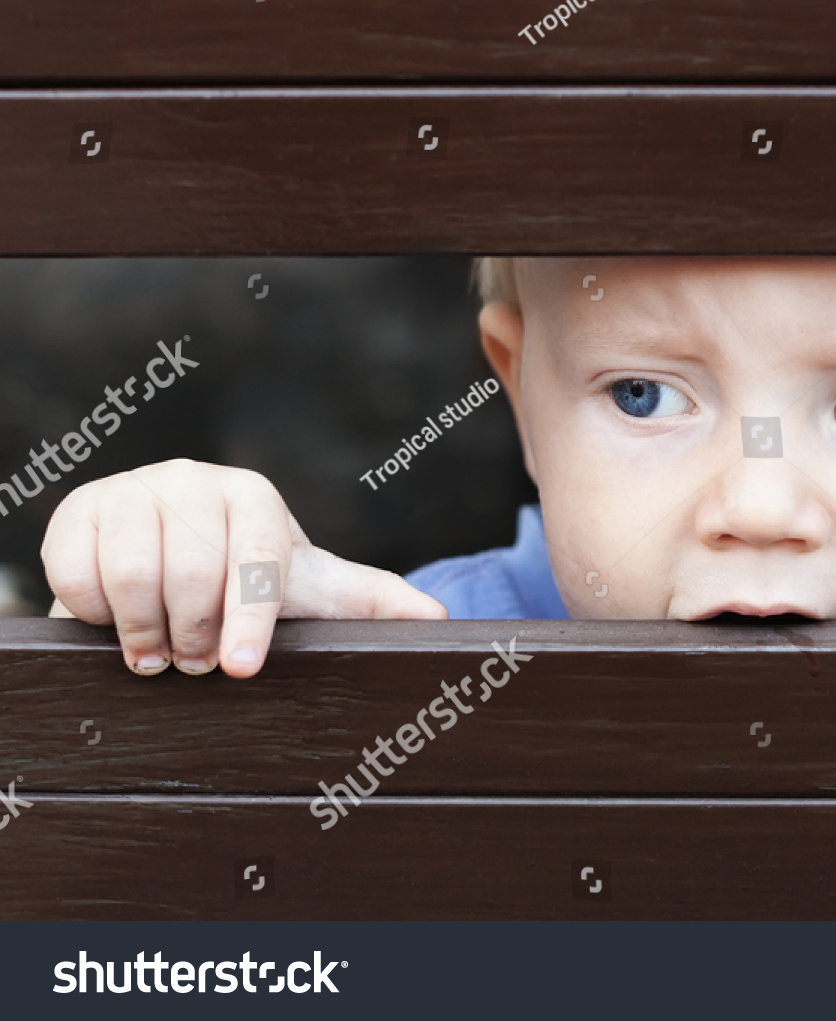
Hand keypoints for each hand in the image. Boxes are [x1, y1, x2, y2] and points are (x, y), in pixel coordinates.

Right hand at [42, 458, 446, 677]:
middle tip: (195, 664)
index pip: (256, 561)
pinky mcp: (77, 509)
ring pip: (134, 572)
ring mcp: (131, 488)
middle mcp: (193, 480)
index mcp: (253, 496)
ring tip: (158, 656)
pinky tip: (115, 625)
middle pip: (191, 572)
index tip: (242, 669)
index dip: (249, 621)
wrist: (168, 554)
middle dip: (194, 634)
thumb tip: (444, 623)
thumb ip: (372, 600)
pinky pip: (77, 571)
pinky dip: (95, 613)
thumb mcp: (308, 588)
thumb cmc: (247, 576)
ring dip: (145, 630)